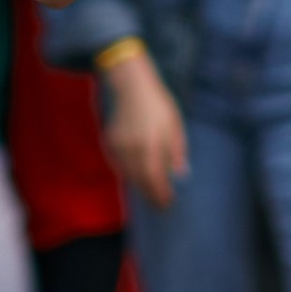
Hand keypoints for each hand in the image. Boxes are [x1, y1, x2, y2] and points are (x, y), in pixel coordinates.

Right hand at [98, 46, 186, 210]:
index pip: (155, 178)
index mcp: (151, 144)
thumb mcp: (174, 124)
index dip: (161, 194)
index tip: (168, 203)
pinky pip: (120, 164)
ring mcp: (119, 145)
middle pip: (141, 180)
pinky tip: (138, 174)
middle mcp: (133, 148)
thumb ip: (176, 150)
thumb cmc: (158, 104)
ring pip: (129, 174)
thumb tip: (179, 173)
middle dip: (151, 194)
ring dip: (140, 185)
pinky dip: (129, 172)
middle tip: (160, 205)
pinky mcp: (111, 141)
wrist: (132, 86)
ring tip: (151, 192)